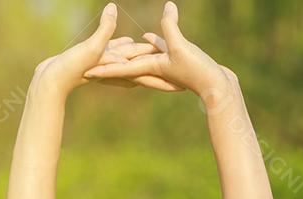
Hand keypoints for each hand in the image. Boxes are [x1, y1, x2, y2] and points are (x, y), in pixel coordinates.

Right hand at [31, 4, 174, 97]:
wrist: (51, 81)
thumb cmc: (71, 68)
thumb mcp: (90, 46)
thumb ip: (104, 29)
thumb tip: (113, 9)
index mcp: (120, 69)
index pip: (148, 70)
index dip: (166, 76)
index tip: (183, 82)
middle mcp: (117, 70)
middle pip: (146, 70)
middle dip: (163, 74)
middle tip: (182, 78)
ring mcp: (108, 66)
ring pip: (132, 60)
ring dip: (146, 59)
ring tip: (160, 56)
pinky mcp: (98, 60)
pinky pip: (116, 53)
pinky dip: (124, 48)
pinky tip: (128, 43)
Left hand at [82, 2, 230, 100]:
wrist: (217, 86)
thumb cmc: (199, 71)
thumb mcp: (182, 47)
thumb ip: (171, 27)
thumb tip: (167, 6)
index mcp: (150, 68)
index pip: (122, 68)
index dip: (104, 69)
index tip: (86, 72)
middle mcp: (153, 69)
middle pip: (125, 66)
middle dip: (108, 66)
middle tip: (87, 66)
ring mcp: (163, 65)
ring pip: (139, 58)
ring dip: (125, 55)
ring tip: (111, 52)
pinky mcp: (175, 60)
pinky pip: (157, 51)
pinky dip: (150, 43)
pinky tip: (146, 37)